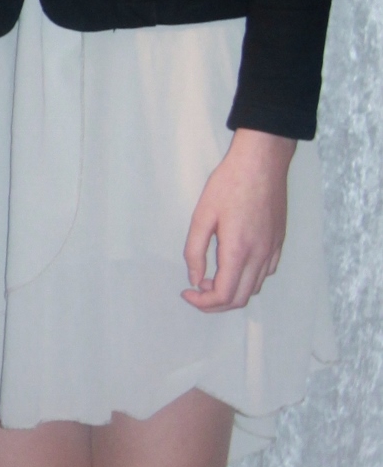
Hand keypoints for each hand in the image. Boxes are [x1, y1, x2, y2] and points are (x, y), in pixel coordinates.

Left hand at [182, 128, 293, 310]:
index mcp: (238, 251)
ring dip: (232, 291)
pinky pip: (266, 272)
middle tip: (196, 290)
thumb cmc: (229, 184)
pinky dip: (248, 279)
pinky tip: (234, 264)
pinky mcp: (279, 241)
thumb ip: (195, 252)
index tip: (187, 292)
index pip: (223, 295)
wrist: (262, 162)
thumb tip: (195, 279)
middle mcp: (260, 255)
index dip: (202, 303)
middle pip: (240, 298)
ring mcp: (273, 249)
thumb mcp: (202, 216)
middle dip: (215, 303)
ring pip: (254, 288)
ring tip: (212, 276)